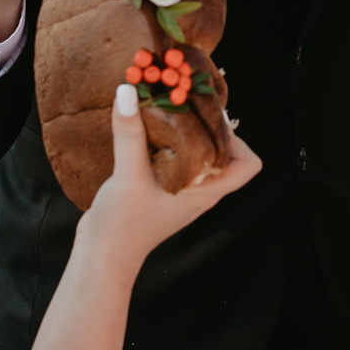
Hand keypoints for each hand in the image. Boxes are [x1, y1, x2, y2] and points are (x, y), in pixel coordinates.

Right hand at [75, 85, 262, 269]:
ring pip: (197, 157)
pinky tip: (146, 130)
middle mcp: (199, 192)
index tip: (210, 121)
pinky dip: (167, 144)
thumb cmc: (123, 225)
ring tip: (167, 111)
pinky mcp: (160, 192)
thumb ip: (130, 133)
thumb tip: (127, 92)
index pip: (247, 166)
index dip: (238, 141)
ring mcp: (180, 193)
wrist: (102, 258)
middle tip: (186, 105)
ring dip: (186, 134)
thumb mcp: (128, 175)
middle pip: (223, 155)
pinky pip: (175, 162)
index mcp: (206, 192)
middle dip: (208, 128)